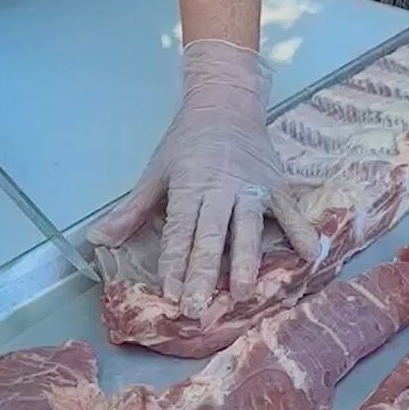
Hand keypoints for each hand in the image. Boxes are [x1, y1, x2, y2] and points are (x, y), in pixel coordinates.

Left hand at [93, 40, 320, 314]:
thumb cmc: (187, 140)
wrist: (227, 101)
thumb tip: (98, 239)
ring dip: (247, 262)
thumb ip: (131, 210)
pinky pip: (290, 212)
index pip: (180, 230)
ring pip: (248, 228)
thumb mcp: (156, 170)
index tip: (170, 294)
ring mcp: (253, 187)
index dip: (175, 263)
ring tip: (245, 293)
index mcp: (190, 185)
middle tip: (198, 307)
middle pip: (212, 236)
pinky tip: (310, 257)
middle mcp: (222, 187)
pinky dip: (301, 233)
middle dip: (205, 273)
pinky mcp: (277, 185)